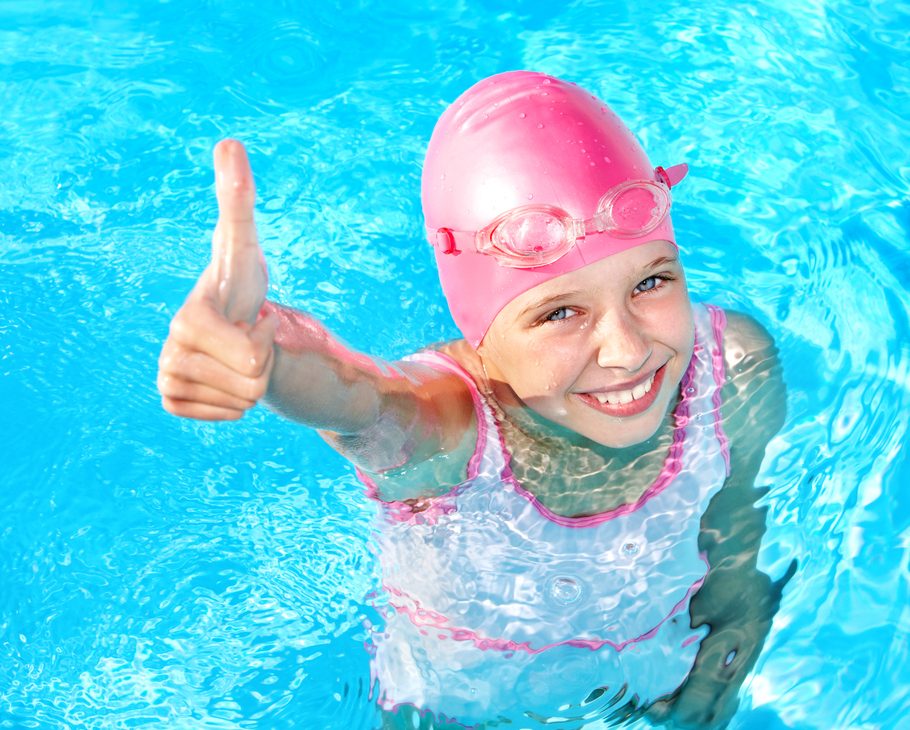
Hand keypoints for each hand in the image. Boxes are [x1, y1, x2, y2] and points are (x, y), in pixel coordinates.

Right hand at [158, 140, 276, 420]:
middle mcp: (170, 353)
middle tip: (245, 340)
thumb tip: (228, 142)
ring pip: (243, 403)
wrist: (234, 326)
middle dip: (261, 363)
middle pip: (253, 385)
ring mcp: (167, 379)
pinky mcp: (172, 402)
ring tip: (235, 355)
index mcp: (189, 320)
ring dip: (250, 381)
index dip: (264, 340)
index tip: (250, 316)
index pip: (254, 359)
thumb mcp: (246, 246)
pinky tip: (224, 375)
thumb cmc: (242, 285)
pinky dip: (236, 402)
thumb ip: (238, 200)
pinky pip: (226, 416)